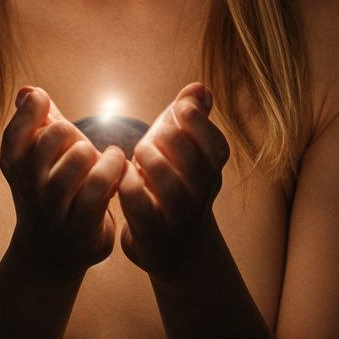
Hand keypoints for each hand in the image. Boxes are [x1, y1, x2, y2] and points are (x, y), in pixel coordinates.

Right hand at [0, 86, 127, 276]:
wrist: (51, 256)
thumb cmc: (51, 195)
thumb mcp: (39, 163)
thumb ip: (37, 126)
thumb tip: (26, 90)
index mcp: (16, 169)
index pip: (14, 135)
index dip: (30, 113)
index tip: (45, 102)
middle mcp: (31, 188)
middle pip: (49, 141)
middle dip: (69, 133)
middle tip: (80, 142)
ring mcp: (55, 209)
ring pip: (77, 161)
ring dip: (97, 152)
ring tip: (108, 156)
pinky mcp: (81, 225)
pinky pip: (100, 188)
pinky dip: (113, 170)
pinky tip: (120, 166)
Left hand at [117, 84, 230, 276]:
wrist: (180, 250)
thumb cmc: (178, 187)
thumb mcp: (188, 154)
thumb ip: (193, 119)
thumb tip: (199, 87)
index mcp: (213, 171)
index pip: (215, 143)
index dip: (193, 121)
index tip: (175, 112)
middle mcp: (201, 194)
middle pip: (191, 158)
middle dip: (166, 138)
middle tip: (151, 138)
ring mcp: (178, 216)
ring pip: (169, 183)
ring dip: (149, 161)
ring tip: (138, 155)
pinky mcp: (152, 232)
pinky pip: (140, 205)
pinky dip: (129, 184)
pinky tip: (123, 175)